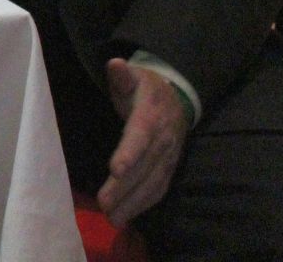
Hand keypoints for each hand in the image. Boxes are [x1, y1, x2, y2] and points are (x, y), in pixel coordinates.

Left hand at [96, 58, 189, 226]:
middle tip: (103, 204)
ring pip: (152, 183)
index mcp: (150, 116)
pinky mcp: (169, 168)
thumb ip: (121, 75)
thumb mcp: (134, 77)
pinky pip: (159, 189)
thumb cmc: (145, 88)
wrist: (178, 98)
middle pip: (144, 167)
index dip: (129, 154)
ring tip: (112, 217)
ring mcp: (168, 157)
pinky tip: (127, 215)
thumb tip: (115, 64)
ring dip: (133, 202)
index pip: (140, 137)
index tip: (115, 169)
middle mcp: (163, 140)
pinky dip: (144, 204)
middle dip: (124, 188)